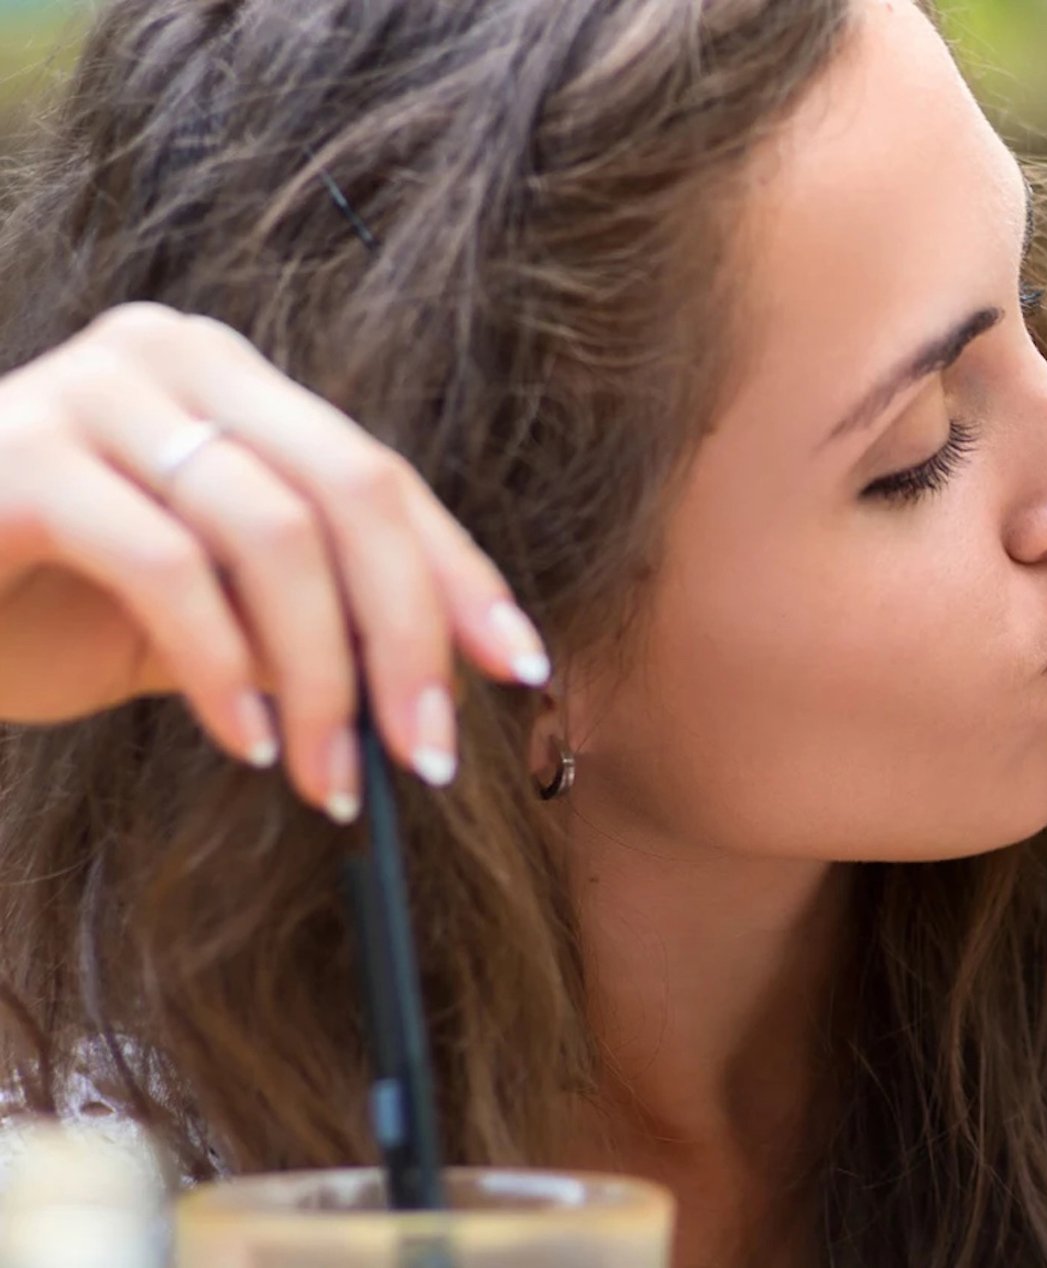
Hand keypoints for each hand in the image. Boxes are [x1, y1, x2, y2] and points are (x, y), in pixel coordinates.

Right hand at [0, 302, 550, 819]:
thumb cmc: (33, 605)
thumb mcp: (201, 617)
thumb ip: (303, 622)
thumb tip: (433, 687)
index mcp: (230, 382)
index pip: (382, 481)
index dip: (461, 579)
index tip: (519, 671)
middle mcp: (172, 358)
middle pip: (352, 495)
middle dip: (409, 637)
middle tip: (428, 755)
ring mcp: (88, 392)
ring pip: (272, 533)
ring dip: (321, 674)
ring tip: (329, 775)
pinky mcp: (18, 458)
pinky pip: (165, 566)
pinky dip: (223, 667)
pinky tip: (242, 744)